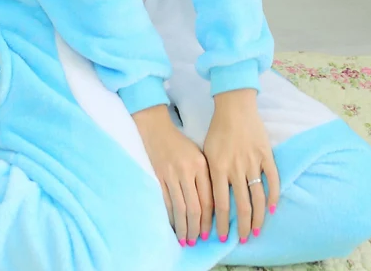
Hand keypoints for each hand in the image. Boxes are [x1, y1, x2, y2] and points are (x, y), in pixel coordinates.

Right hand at [132, 105, 213, 245]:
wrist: (157, 128)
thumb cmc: (181, 143)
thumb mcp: (199, 155)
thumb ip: (206, 177)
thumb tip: (214, 206)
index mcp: (201, 165)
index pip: (208, 199)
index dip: (209, 220)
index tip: (210, 233)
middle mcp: (187, 171)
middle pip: (194, 207)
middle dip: (196, 228)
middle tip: (197, 242)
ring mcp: (171, 175)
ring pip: (179, 208)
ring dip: (183, 228)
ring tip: (185, 240)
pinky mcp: (158, 177)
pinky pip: (166, 202)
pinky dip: (170, 217)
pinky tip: (173, 226)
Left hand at [203, 89, 279, 242]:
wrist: (234, 106)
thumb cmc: (217, 129)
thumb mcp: (207, 152)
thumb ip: (211, 175)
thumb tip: (211, 200)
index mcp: (218, 167)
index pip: (221, 204)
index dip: (221, 223)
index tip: (221, 236)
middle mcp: (236, 167)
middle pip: (242, 205)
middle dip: (242, 226)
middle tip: (243, 239)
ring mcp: (252, 161)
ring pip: (258, 197)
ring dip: (259, 217)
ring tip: (257, 230)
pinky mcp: (266, 154)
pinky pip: (273, 179)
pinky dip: (273, 196)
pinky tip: (271, 209)